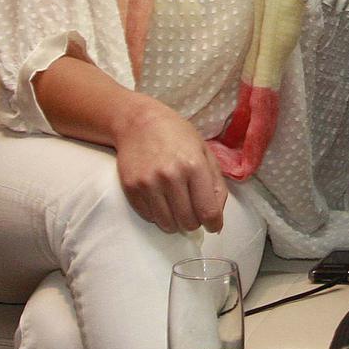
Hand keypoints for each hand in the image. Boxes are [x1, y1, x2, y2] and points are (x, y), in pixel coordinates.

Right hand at [112, 98, 226, 233]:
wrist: (138, 122)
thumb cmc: (177, 135)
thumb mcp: (205, 152)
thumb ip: (215, 183)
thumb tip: (217, 214)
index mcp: (194, 166)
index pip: (208, 210)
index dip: (214, 224)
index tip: (214, 226)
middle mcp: (171, 177)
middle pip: (188, 221)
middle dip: (195, 223)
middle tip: (195, 214)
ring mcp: (148, 184)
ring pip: (167, 224)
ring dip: (176, 223)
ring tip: (178, 209)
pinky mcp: (131, 188)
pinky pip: (148, 217)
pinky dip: (158, 215)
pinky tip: (162, 201)